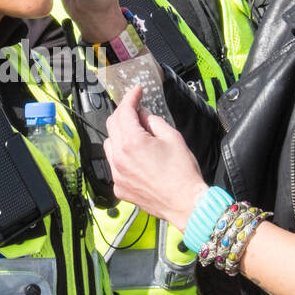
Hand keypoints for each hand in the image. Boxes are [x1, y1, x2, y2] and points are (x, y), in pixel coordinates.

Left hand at [103, 86, 206, 226]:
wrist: (186, 203)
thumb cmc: (183, 173)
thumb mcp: (172, 137)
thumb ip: (153, 121)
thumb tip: (142, 115)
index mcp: (132, 142)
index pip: (124, 111)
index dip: (130, 98)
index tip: (136, 91)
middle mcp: (119, 158)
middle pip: (112, 125)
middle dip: (124, 114)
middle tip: (137, 111)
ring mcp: (117, 174)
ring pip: (109, 145)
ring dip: (119, 135)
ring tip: (138, 136)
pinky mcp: (119, 187)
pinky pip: (114, 165)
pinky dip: (121, 157)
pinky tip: (137, 158)